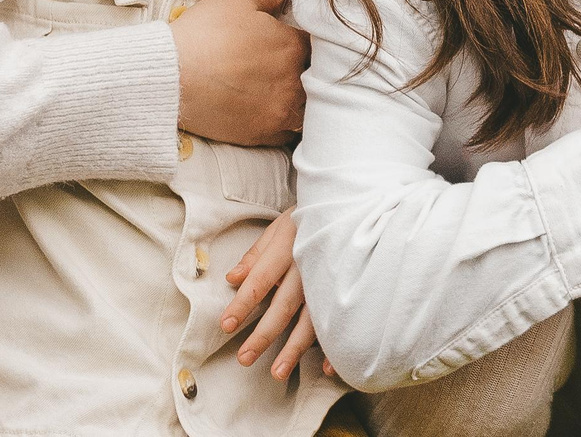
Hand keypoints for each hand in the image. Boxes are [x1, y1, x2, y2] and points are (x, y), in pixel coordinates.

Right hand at [172, 0, 308, 145]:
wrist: (171, 79)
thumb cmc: (202, 35)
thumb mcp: (235, 1)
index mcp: (292, 45)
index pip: (318, 43)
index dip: (312, 41)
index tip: (301, 42)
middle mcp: (294, 79)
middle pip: (317, 76)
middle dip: (312, 70)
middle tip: (297, 67)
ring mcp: (282, 109)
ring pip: (310, 106)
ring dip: (306, 99)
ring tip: (291, 92)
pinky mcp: (266, 133)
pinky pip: (291, 131)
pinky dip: (289, 122)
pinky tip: (278, 113)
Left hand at [221, 211, 333, 380]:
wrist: (353, 208)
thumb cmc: (309, 219)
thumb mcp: (280, 227)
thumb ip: (256, 254)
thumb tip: (232, 278)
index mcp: (289, 247)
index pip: (261, 278)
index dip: (243, 303)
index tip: (226, 325)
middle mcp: (310, 265)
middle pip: (285, 305)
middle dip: (264, 334)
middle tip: (244, 358)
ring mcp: (331, 280)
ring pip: (312, 319)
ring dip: (295, 348)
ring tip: (277, 372)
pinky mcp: (346, 290)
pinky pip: (341, 321)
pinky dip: (335, 347)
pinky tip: (327, 368)